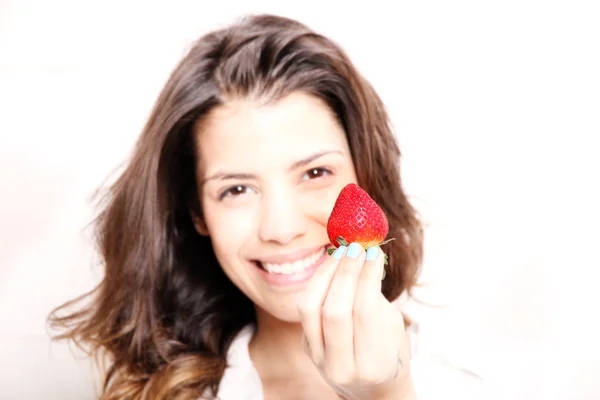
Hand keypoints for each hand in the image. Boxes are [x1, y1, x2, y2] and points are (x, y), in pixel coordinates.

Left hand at [297, 242, 412, 399]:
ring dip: (326, 274)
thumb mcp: (393, 328)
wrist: (372, 388)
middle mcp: (341, 367)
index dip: (368, 276)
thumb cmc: (390, 351)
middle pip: (335, 310)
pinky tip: (329, 268)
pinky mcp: (306, 347)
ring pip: (311, 308)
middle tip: (356, 247)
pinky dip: (316, 284)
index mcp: (371, 365)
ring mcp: (319, 360)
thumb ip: (375, 297)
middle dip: (345, 273)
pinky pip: (305, 310)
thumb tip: (365, 254)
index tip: (374, 251)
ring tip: (341, 253)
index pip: (364, 311)